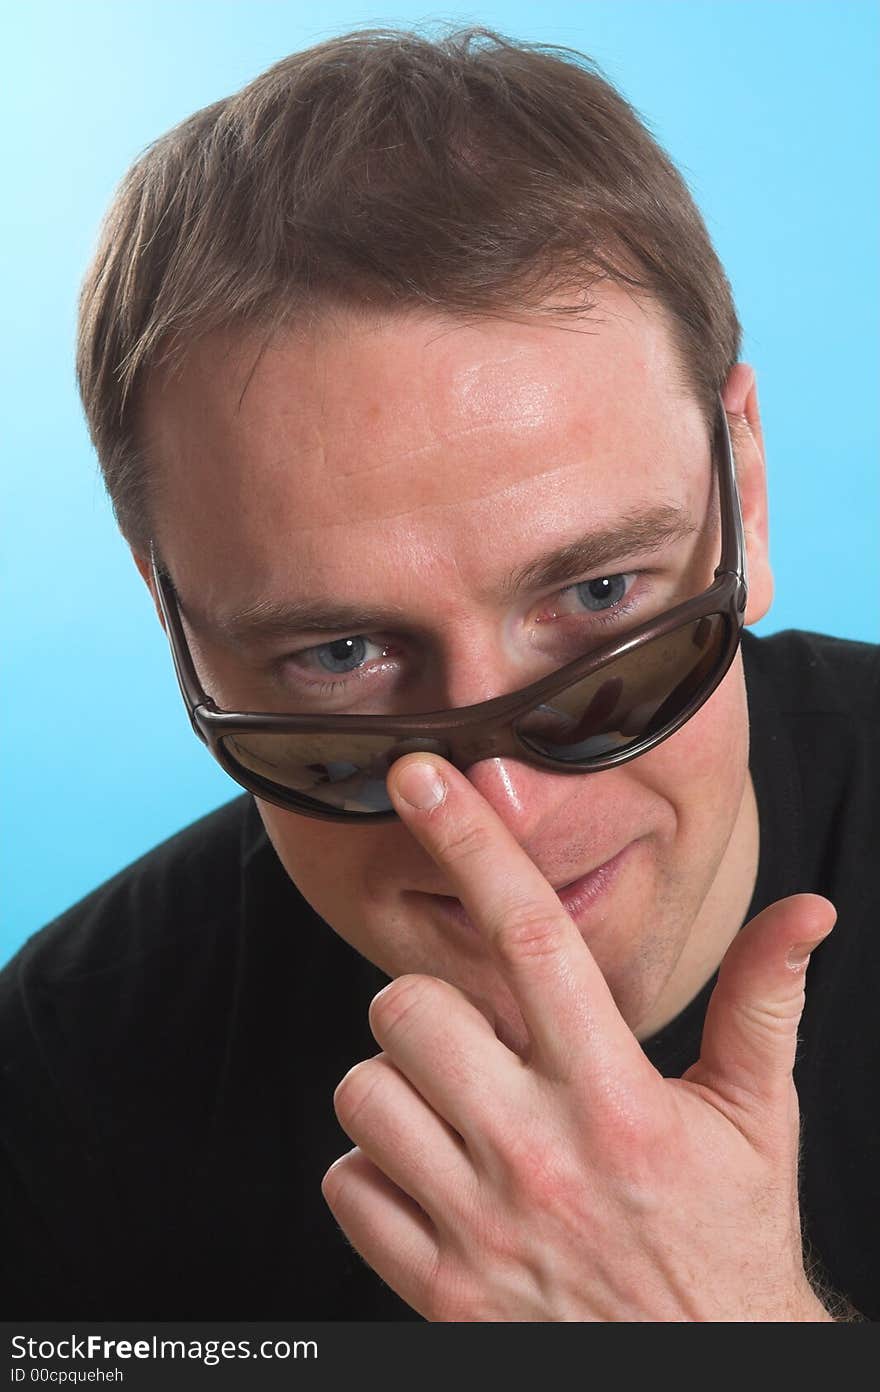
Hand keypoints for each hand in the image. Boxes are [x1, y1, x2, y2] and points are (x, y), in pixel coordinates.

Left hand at [321, 754, 835, 1321]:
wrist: (710, 1378)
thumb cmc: (728, 1234)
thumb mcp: (755, 1116)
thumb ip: (763, 1003)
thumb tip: (807, 911)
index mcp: (617, 1096)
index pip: (532, 936)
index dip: (473, 842)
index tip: (423, 777)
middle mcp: (540, 1155)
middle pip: (410, 1008)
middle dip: (426, 1004)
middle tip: (473, 1036)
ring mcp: (481, 1229)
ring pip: (364, 1092)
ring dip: (398, 1086)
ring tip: (458, 1109)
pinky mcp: (438, 1291)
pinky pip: (347, 1186)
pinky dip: (373, 1171)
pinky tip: (435, 1178)